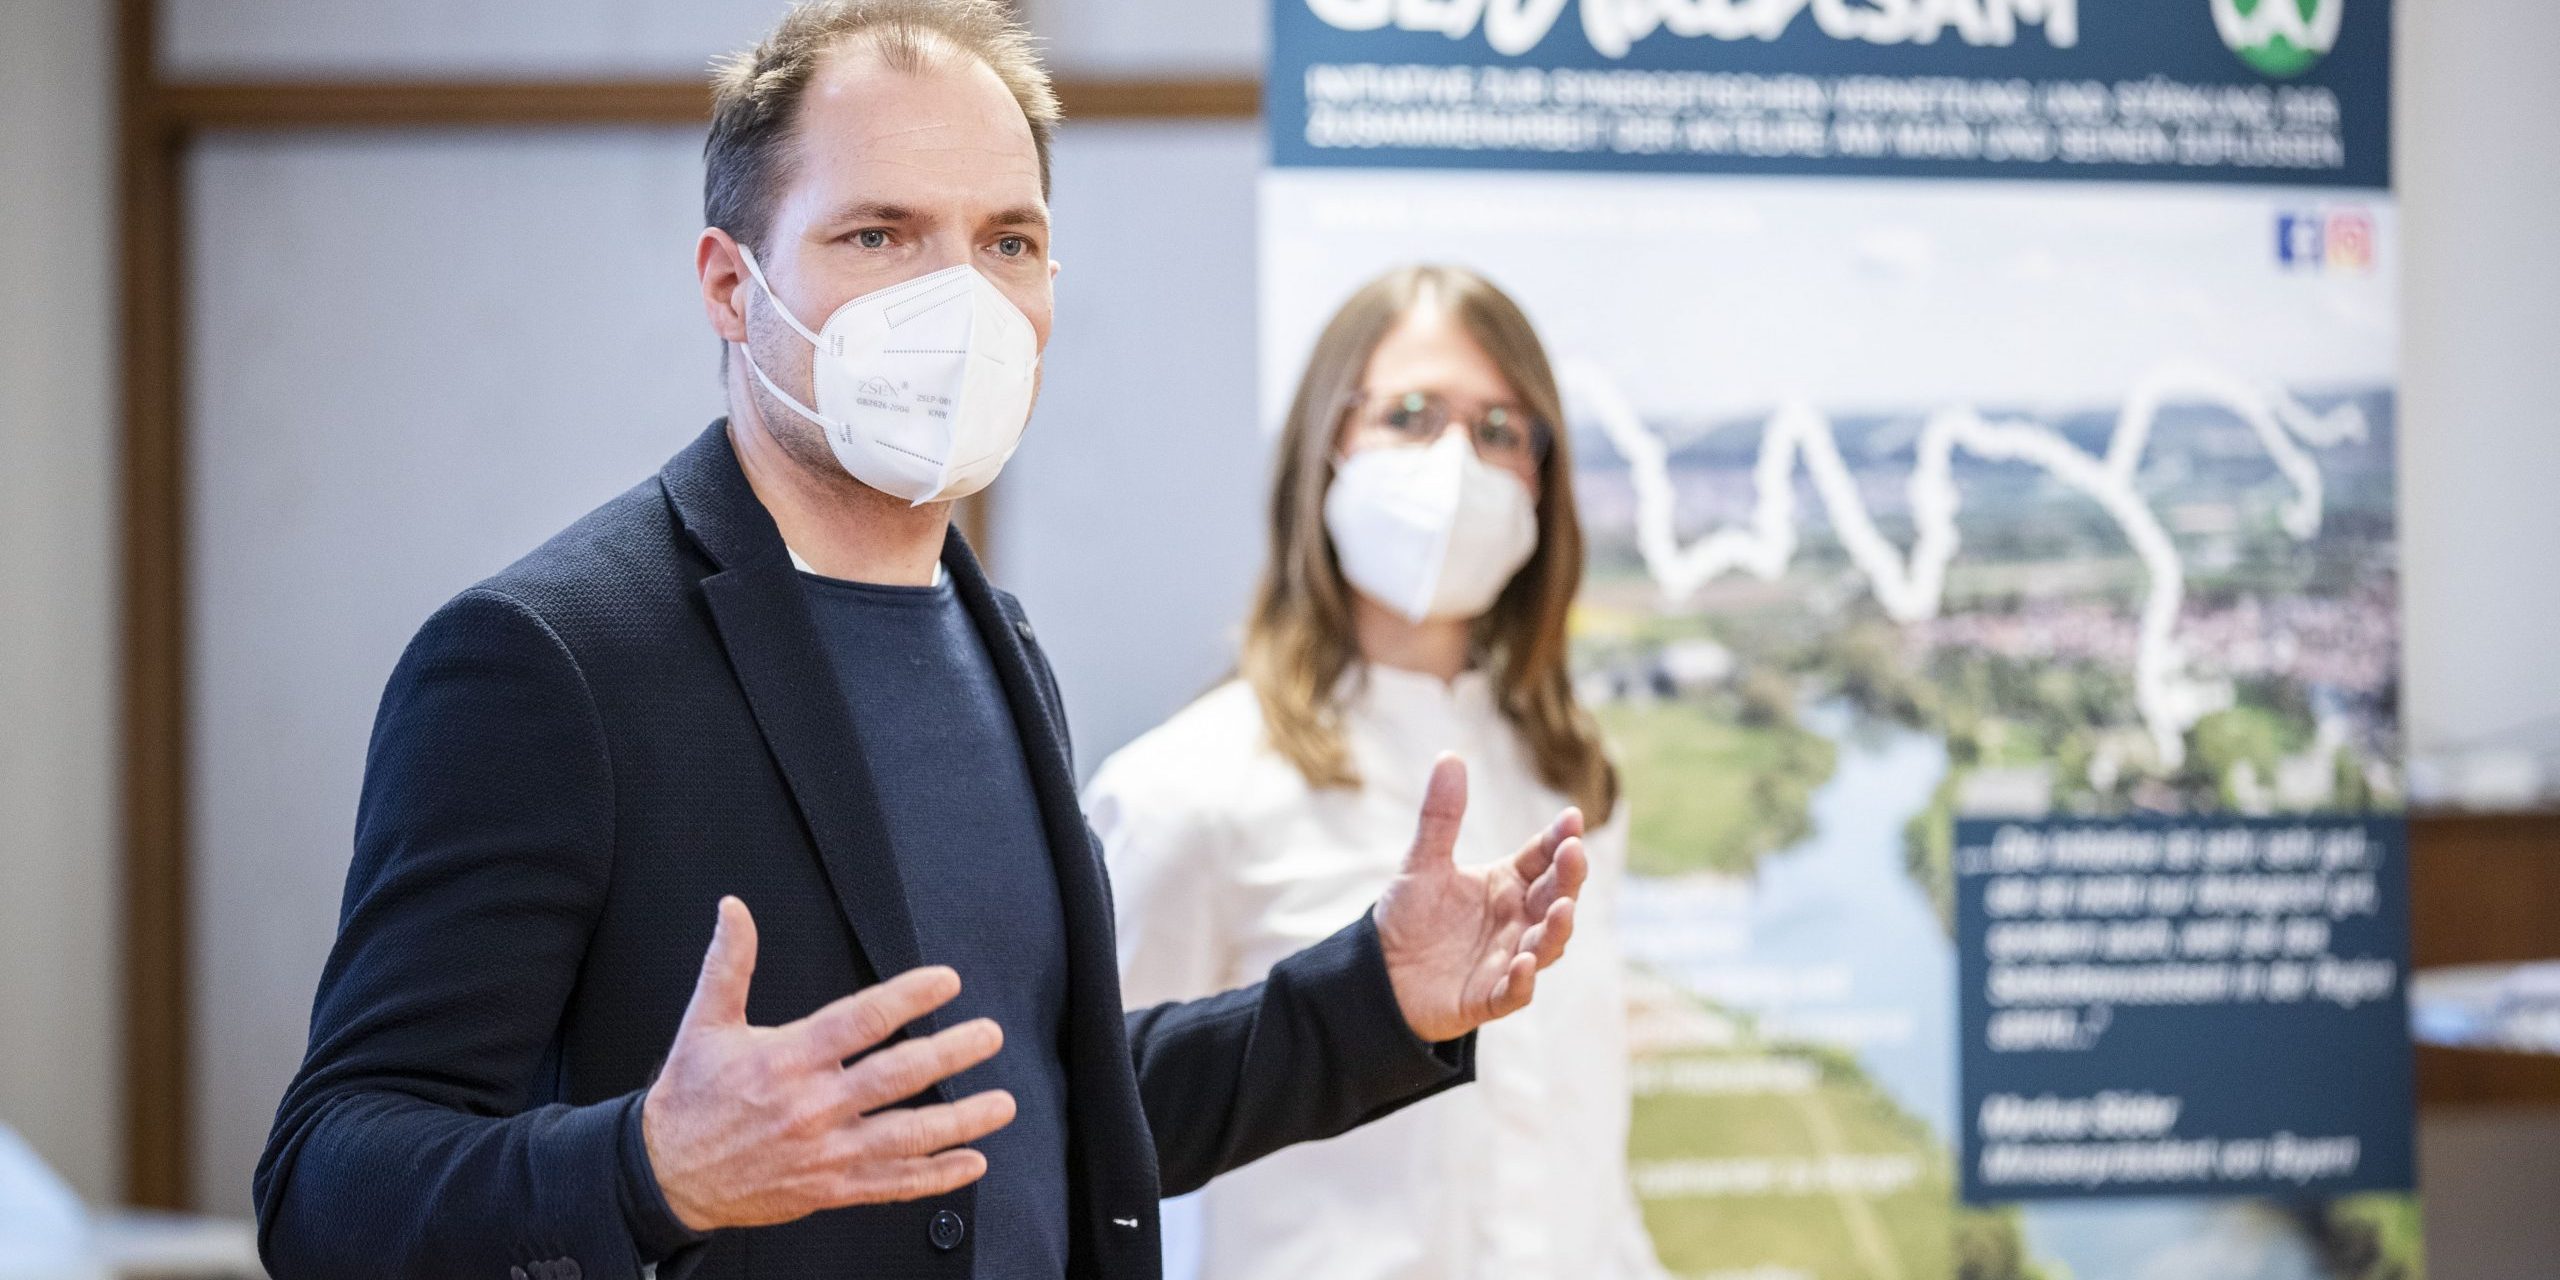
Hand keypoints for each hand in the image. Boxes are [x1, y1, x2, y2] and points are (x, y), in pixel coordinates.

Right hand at [640, 897, 1016, 1231]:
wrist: (666, 1175)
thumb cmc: (690, 1098)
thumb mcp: (705, 1023)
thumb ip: (729, 964)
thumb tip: (734, 909)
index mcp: (788, 1059)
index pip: (861, 1020)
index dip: (909, 997)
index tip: (947, 982)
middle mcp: (814, 1106)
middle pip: (897, 1076)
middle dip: (951, 1054)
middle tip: (989, 1035)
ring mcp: (826, 1152)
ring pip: (908, 1136)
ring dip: (961, 1120)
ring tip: (1001, 1103)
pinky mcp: (829, 1189)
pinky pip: (893, 1185)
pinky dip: (937, 1177)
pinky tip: (972, 1163)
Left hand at [1371, 754, 1587, 1043]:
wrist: (1378, 973)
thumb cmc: (1409, 918)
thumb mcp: (1423, 862)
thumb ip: (1441, 816)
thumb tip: (1450, 755)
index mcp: (1508, 885)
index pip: (1542, 858)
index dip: (1559, 839)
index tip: (1571, 818)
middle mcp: (1517, 921)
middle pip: (1554, 896)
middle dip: (1568, 877)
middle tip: (1573, 853)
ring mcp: (1508, 960)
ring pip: (1546, 944)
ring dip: (1557, 928)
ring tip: (1562, 908)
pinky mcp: (1489, 997)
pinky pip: (1514, 992)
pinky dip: (1522, 981)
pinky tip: (1524, 963)